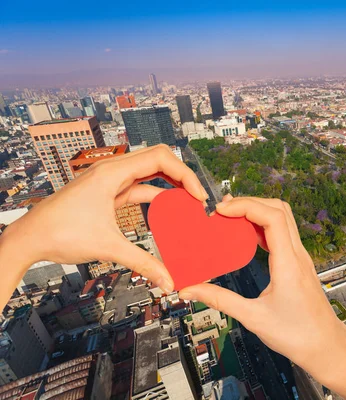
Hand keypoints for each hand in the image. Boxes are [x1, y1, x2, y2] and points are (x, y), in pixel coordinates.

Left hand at [1, 144, 207, 294]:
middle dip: (181, 177)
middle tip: (197, 198)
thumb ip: (143, 263)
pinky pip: (138, 189)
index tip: (197, 196)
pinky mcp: (106, 194)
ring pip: (149, 174)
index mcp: (112, 173)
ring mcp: (108, 182)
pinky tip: (165, 211)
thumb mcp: (108, 247)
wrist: (29, 239)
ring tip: (186, 203)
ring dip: (169, 187)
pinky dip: (154, 198)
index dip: (185, 175)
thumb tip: (168, 279)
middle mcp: (111, 171)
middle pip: (158, 161)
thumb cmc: (58, 233)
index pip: (161, 158)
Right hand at [179, 197, 345, 373]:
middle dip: (249, 203)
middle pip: (279, 209)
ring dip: (257, 212)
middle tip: (223, 211)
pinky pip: (282, 233)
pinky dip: (263, 227)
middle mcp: (297, 255)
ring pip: (282, 218)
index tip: (222, 210)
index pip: (272, 217)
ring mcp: (300, 257)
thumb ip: (220, 300)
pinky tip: (246, 236)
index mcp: (288, 264)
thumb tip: (192, 290)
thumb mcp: (253, 318)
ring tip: (231, 218)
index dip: (246, 206)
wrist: (325, 346)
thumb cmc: (297, 334)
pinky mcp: (298, 263)